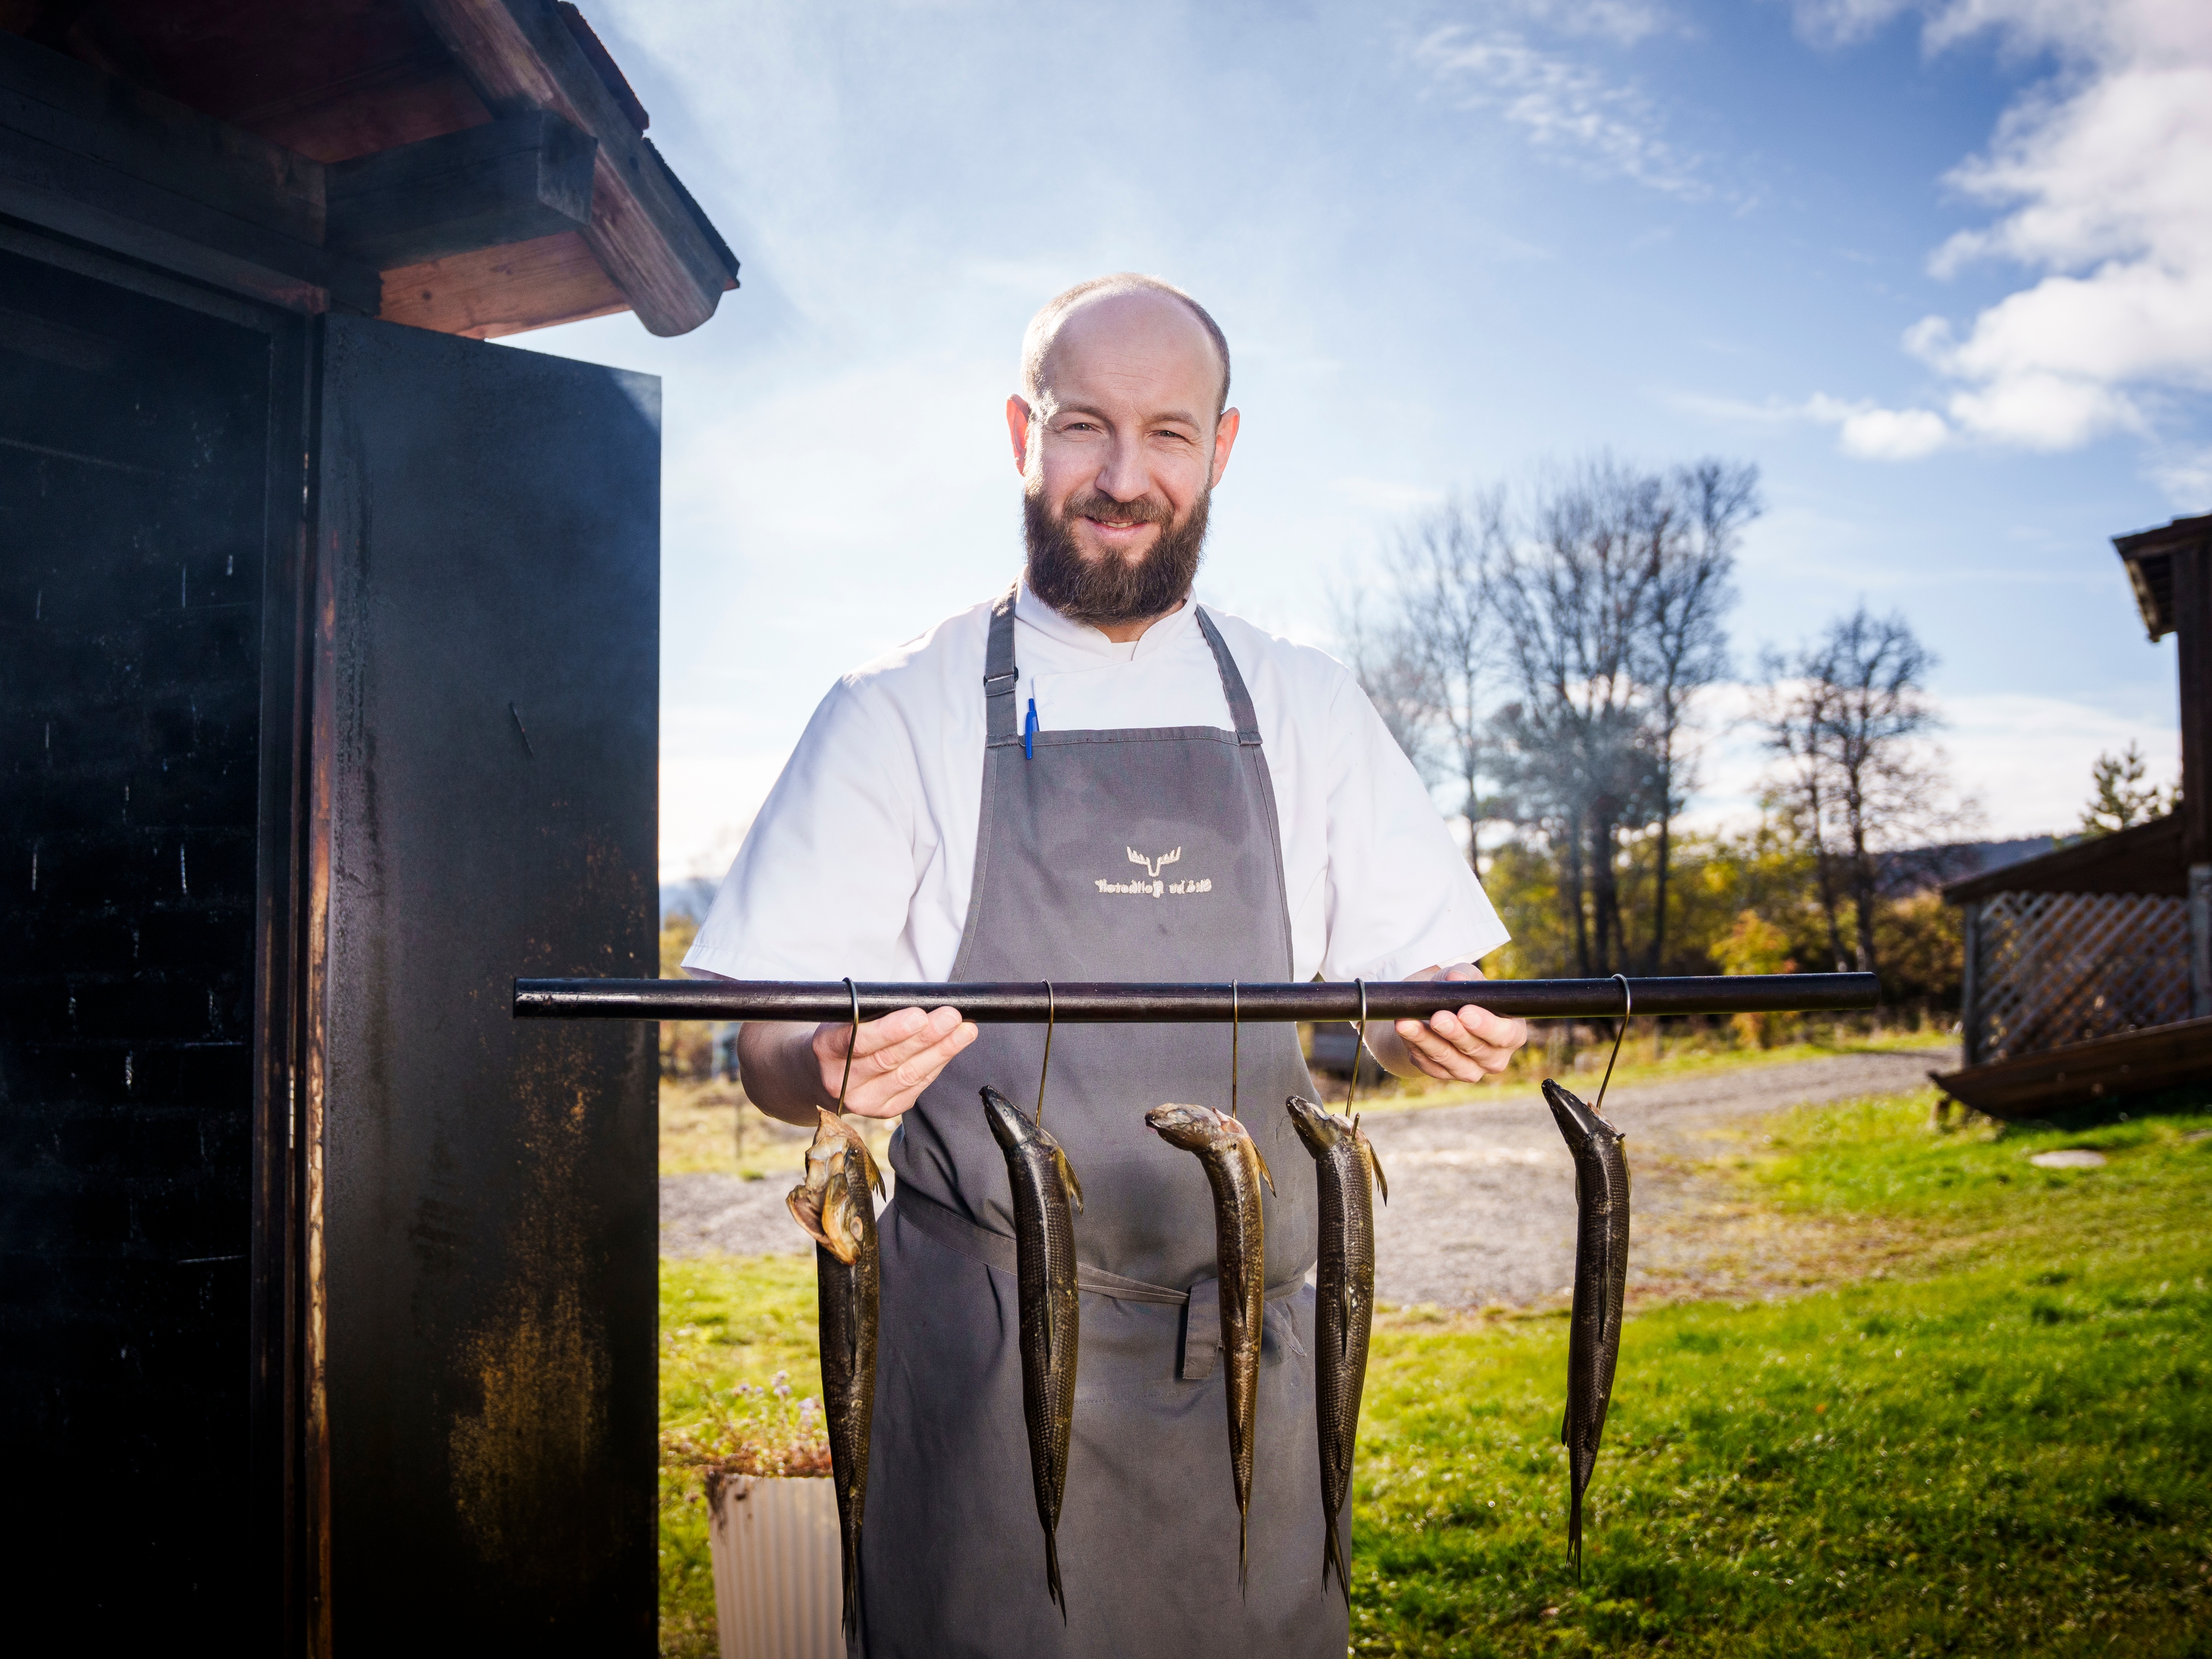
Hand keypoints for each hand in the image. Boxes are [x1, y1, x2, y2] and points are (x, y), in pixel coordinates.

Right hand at [811, 1005, 977, 1119]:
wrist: (823, 1072)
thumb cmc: (842, 1034)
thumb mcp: (844, 1016)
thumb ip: (873, 1012)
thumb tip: (921, 1002)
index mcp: (825, 1048)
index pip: (859, 1040)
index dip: (891, 1030)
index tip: (919, 1016)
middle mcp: (840, 1080)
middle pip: (889, 1059)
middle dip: (926, 1037)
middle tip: (951, 1017)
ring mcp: (862, 1100)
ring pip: (908, 1075)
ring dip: (940, 1051)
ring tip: (963, 1031)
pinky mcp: (883, 1110)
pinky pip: (916, 1086)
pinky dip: (937, 1065)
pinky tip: (952, 1048)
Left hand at [1387, 962, 1527, 1083]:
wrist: (1434, 1010)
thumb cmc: (1460, 994)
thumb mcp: (1465, 978)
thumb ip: (1464, 976)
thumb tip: (1454, 979)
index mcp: (1511, 1033)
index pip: (1506, 1035)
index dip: (1487, 1026)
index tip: (1465, 1012)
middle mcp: (1494, 1057)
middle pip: (1476, 1050)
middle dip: (1455, 1033)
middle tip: (1438, 1018)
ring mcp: (1470, 1070)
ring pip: (1448, 1060)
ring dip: (1427, 1041)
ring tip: (1408, 1023)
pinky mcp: (1443, 1074)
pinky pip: (1428, 1064)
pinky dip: (1414, 1046)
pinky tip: (1404, 1030)